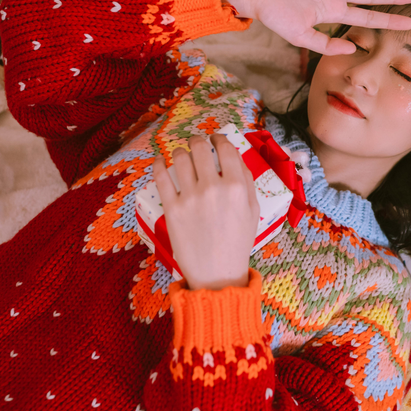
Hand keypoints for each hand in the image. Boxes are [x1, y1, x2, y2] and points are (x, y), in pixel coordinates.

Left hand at [153, 135, 259, 290]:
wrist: (217, 273)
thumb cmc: (237, 243)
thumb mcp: (252, 210)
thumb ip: (246, 181)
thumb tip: (234, 156)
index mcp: (237, 187)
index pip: (226, 148)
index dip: (218, 138)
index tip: (214, 138)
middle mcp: (213, 188)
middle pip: (200, 147)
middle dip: (198, 140)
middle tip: (196, 143)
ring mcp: (190, 198)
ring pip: (180, 158)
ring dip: (181, 152)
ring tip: (182, 155)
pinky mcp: (172, 209)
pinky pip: (160, 177)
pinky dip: (158, 164)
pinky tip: (159, 161)